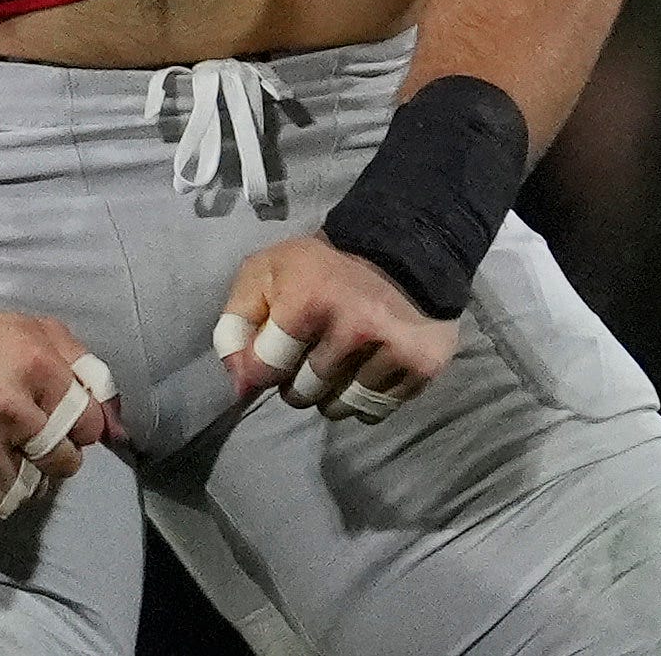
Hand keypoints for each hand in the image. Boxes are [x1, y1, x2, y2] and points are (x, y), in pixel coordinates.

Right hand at [0, 281, 118, 523]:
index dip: (74, 428)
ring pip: (26, 486)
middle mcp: (7, 406)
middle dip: (49, 454)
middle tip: (17, 435)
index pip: (87, 426)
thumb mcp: (32, 330)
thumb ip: (82, 366)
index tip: (50, 421)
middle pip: (63, 462)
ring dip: (12, 470)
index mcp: (34, 365)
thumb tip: (116, 421)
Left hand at [214, 234, 457, 424]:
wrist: (403, 249)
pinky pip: (373, 411)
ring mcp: (391, 350)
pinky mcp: (422, 366)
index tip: (268, 356)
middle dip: (297, 379)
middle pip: (300, 394)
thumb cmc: (322, 265)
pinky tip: (368, 365)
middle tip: (312, 347)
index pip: (265, 368)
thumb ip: (237, 322)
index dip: (259, 367)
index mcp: (309, 300)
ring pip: (337, 408)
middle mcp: (353, 329)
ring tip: (340, 357)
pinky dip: (363, 398)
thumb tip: (239, 381)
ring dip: (330, 393)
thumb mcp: (265, 273)